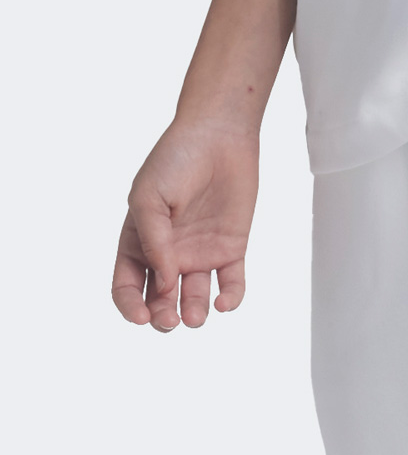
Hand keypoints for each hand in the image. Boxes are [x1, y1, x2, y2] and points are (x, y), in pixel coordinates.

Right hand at [113, 120, 260, 330]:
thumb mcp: (149, 198)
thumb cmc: (175, 160)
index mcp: (139, 244)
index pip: (128, 287)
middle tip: (170, 319)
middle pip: (160, 300)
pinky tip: (226, 302)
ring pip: (194, 297)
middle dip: (162, 317)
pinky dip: (231, 297)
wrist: (219, 135)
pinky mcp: (231, 246)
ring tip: (197, 317)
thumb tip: (165, 283)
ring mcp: (200, 252)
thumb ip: (153, 241)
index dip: (130, 307)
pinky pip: (231, 281)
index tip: (140, 316)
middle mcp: (168, 254)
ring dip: (194, 313)